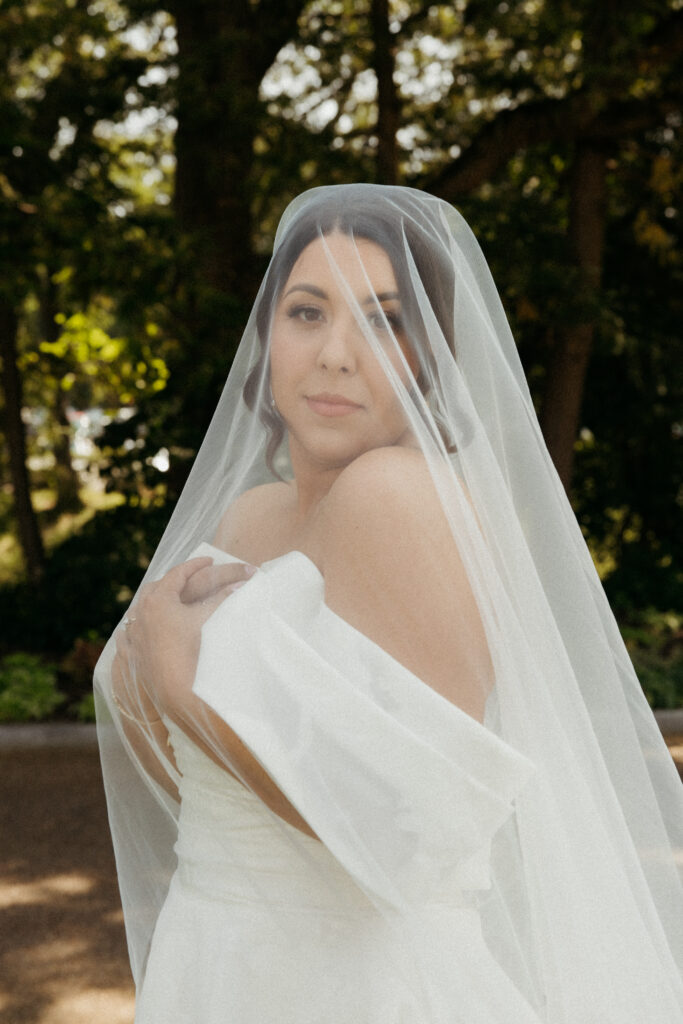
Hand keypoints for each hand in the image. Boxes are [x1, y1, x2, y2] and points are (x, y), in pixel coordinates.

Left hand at [113, 557, 256, 719]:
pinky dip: (136, 626)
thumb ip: (223, 599)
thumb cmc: (192, 650)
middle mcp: (141, 612)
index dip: (195, 565)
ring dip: (153, 601)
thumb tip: (241, 585)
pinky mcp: (131, 652)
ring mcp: (134, 633)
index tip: (209, 560)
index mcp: (159, 599)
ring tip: (167, 599)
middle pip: (155, 587)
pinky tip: (139, 629)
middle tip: (189, 577)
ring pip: (139, 609)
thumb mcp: (208, 619)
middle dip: (173, 580)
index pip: (178, 574)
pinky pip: (128, 634)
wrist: (176, 687)